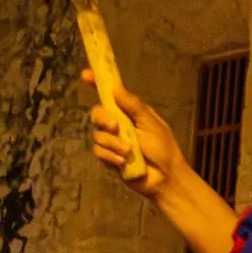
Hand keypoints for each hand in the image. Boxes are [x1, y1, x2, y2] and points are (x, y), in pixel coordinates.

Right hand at [85, 71, 180, 199]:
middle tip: (114, 125)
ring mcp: (113, 141)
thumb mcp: (151, 124)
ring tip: (129, 151)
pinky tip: (124, 161)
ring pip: (97, 135)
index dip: (97, 84)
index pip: (110, 95)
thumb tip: (115, 89)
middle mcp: (119, 124)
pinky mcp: (109, 157)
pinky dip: (111, 156)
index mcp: (130, 113)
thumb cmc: (163, 148)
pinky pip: (99, 151)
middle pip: (97, 114)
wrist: (165, 177)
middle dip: (102, 118)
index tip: (86, 75)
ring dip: (113, 143)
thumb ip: (134, 106)